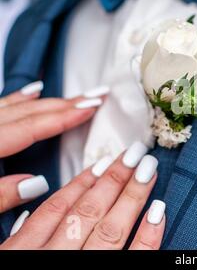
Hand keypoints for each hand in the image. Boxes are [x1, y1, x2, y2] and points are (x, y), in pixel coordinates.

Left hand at [0, 81, 106, 213]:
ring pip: (18, 105)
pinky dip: (20, 98)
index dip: (64, 117)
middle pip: (31, 112)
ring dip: (49, 100)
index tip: (92, 107)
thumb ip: (2, 194)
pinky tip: (32, 93)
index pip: (32, 127)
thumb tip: (37, 184)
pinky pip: (2, 105)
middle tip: (96, 95)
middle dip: (66, 103)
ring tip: (74, 96)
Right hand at [0, 149, 164, 249]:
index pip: (58, 208)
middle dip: (114, 178)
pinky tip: (159, 210)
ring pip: (110, 229)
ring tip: (149, 169)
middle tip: (135, 152)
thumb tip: (38, 198)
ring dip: (133, 195)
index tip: (104, 161)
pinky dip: (148, 236)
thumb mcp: (6, 256)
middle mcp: (53, 258)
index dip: (83, 181)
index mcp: (24, 252)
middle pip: (88, 211)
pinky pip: (134, 260)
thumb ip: (23, 233)